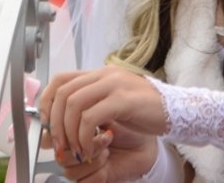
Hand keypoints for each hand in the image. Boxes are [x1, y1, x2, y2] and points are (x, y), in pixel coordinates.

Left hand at [39, 66, 167, 171]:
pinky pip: (90, 117)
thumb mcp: (113, 106)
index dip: (47, 102)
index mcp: (102, 74)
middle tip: (62, 144)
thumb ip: (90, 108)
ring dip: (69, 132)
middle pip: (63, 93)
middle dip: (55, 123)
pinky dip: (84, 137)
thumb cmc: (145, 112)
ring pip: (74, 104)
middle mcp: (106, 75)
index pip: (61, 79)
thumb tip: (57, 125)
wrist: (177, 111)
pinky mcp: (124, 100)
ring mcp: (115, 85)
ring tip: (78, 149)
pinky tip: (92, 147)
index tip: (47, 125)